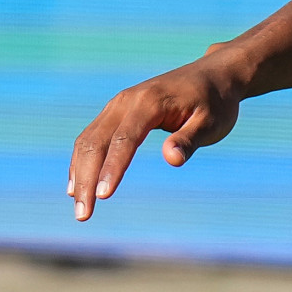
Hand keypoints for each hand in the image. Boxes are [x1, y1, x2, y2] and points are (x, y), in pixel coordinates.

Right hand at [66, 58, 244, 221]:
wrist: (212, 75)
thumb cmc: (215, 102)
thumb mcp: (212, 123)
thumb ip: (189, 140)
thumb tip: (172, 159)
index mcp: (149, 103)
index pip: (124, 140)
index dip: (112, 168)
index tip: (103, 197)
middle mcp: (126, 101)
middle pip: (95, 142)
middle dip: (86, 179)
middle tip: (83, 216)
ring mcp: (117, 106)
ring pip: (87, 141)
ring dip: (79, 175)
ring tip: (79, 210)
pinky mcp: (116, 112)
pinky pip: (91, 137)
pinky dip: (81, 162)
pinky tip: (77, 187)